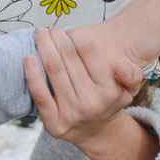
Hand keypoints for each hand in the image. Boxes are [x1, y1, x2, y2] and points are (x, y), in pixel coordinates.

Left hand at [24, 29, 142, 148]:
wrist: (95, 130)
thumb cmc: (107, 97)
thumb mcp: (128, 86)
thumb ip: (130, 73)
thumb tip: (121, 69)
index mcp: (110, 91)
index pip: (90, 52)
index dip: (76, 37)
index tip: (69, 29)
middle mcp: (91, 103)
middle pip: (68, 59)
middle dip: (57, 38)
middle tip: (49, 28)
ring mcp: (72, 114)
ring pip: (53, 71)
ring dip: (44, 48)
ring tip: (40, 35)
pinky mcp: (54, 123)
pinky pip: (40, 95)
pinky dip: (32, 75)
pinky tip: (28, 58)